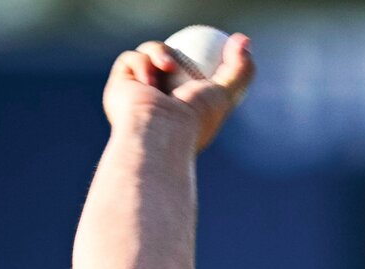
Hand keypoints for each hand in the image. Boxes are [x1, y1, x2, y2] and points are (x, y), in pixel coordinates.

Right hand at [102, 34, 254, 152]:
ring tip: (169, 66)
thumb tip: (244, 41)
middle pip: (168, 61)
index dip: (197, 60)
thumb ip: (240, 70)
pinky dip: (141, 63)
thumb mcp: (225, 94)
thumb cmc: (193, 119)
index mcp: (184, 111)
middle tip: (184, 53)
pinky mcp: (120, 88)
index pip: (190, 77)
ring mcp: (139, 96)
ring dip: (160, 53)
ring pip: (149, 54)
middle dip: (175, 54)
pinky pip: (131, 59)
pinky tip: (149, 80)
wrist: (159, 132)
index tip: (206, 51)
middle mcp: (161, 104)